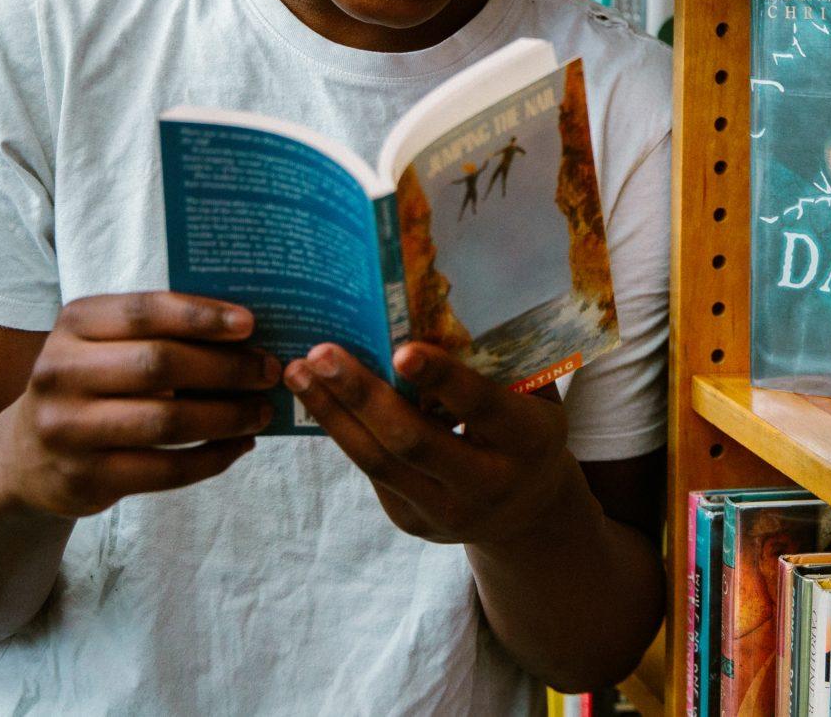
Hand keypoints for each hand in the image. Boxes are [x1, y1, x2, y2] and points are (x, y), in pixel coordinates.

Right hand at [0, 291, 278, 520]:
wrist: (25, 455)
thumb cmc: (90, 384)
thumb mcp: (103, 344)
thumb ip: (158, 331)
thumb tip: (247, 331)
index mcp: (74, 324)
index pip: (145, 311)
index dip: (201, 316)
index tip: (250, 324)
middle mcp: (62, 372)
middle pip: (160, 365)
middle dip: (227, 369)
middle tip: (268, 371)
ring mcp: (68, 429)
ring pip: (168, 421)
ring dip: (228, 417)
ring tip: (262, 411)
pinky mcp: (85, 477)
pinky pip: (165, 469)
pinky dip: (212, 458)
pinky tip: (239, 446)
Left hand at [286, 342, 579, 547]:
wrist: (528, 510)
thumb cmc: (526, 427)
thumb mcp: (532, 395)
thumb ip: (493, 364)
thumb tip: (429, 309)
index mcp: (528, 440)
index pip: (480, 406)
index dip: (441, 378)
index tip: (401, 350)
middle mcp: (489, 484)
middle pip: (412, 441)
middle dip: (362, 395)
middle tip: (322, 353)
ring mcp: (446, 511)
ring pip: (377, 461)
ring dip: (332, 413)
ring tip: (298, 373)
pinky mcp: (412, 521)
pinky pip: (371, 472)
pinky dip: (343, 431)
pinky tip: (318, 398)